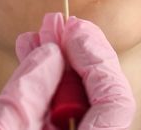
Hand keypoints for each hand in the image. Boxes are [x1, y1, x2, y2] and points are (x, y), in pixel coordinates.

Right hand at [0, 12, 134, 129]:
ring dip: (55, 66)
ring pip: (78, 103)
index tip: (74, 31)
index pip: (116, 101)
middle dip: (73, 54)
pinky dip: (41, 88)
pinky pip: (55, 116)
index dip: (97, 59)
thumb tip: (48, 51)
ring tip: (34, 39)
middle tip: (52, 25)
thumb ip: (23, 97)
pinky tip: (28, 61)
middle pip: (99, 96)